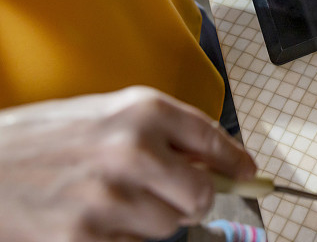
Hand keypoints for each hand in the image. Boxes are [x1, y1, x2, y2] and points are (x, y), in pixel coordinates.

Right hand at [0, 86, 256, 241]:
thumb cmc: (47, 138)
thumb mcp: (109, 114)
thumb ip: (163, 133)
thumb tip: (216, 162)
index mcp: (143, 110)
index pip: (212, 139)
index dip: (235, 161)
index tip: (247, 173)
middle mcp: (133, 148)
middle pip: (202, 195)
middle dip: (195, 201)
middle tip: (177, 197)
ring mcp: (110, 195)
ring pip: (170, 225)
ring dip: (152, 220)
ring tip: (114, 200)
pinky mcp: (87, 236)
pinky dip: (123, 237)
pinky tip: (93, 218)